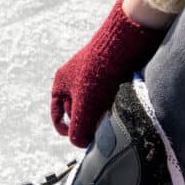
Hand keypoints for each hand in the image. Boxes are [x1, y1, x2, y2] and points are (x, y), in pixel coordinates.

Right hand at [51, 0, 166, 147]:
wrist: (127, 41)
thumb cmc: (100, 72)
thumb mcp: (85, 105)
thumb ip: (78, 128)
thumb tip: (79, 144)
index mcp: (62, 83)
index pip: (58, 115)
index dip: (66, 130)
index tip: (79, 138)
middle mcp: (76, 79)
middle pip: (78, 112)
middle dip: (87, 122)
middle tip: (99, 128)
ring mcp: (94, 77)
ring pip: (95, 106)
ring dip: (101, 115)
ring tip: (111, 116)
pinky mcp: (112, 75)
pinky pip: (109, 98)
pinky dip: (112, 106)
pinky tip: (120, 107)